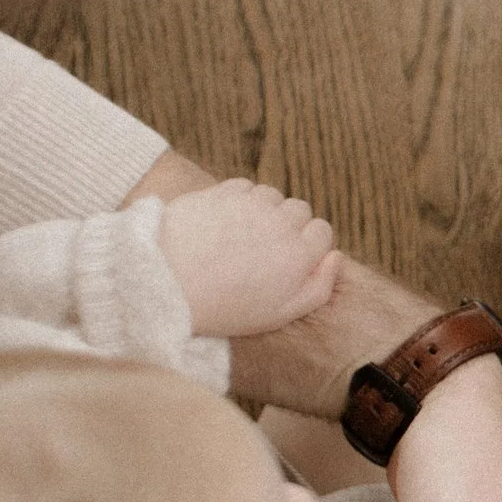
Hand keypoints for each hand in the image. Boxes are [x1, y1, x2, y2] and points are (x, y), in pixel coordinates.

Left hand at [158, 178, 340, 337]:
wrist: (165, 285)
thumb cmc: (223, 307)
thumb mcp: (279, 314)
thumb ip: (318, 287)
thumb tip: (336, 257)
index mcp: (300, 255)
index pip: (323, 232)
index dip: (308, 245)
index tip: (288, 259)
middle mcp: (281, 224)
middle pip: (300, 211)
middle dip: (288, 225)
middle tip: (262, 249)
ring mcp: (252, 204)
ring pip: (272, 196)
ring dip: (263, 210)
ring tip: (240, 235)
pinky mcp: (223, 191)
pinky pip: (244, 187)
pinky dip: (239, 200)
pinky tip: (224, 222)